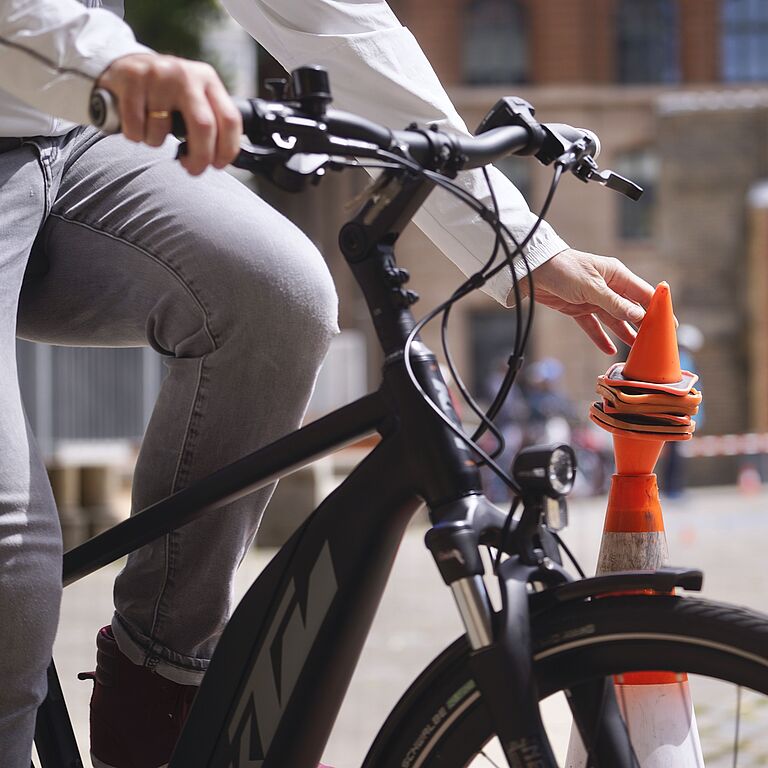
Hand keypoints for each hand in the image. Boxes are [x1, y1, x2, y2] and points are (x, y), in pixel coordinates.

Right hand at [96, 53, 241, 175]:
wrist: (125, 65)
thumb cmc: (166, 93)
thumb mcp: (194, 98)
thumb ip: (210, 121)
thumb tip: (218, 159)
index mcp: (208, 80)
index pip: (230, 119)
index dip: (227, 149)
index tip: (217, 165)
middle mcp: (186, 74)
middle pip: (204, 127)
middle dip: (200, 157)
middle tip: (193, 170)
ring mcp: (158, 74)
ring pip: (162, 130)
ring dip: (156, 142)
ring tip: (152, 129)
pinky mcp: (131, 78)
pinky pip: (136, 126)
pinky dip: (135, 135)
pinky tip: (136, 123)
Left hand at [525, 249, 654, 353]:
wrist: (533, 270)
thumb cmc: (564, 270)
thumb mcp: (591, 287)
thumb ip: (614, 303)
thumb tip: (639, 315)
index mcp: (616, 275)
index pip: (643, 293)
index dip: (658, 308)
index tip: (670, 324)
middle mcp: (608, 287)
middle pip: (631, 309)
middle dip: (644, 325)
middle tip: (656, 342)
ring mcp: (593, 299)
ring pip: (614, 320)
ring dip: (625, 334)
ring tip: (638, 350)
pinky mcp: (578, 308)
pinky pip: (593, 326)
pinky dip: (600, 337)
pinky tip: (609, 349)